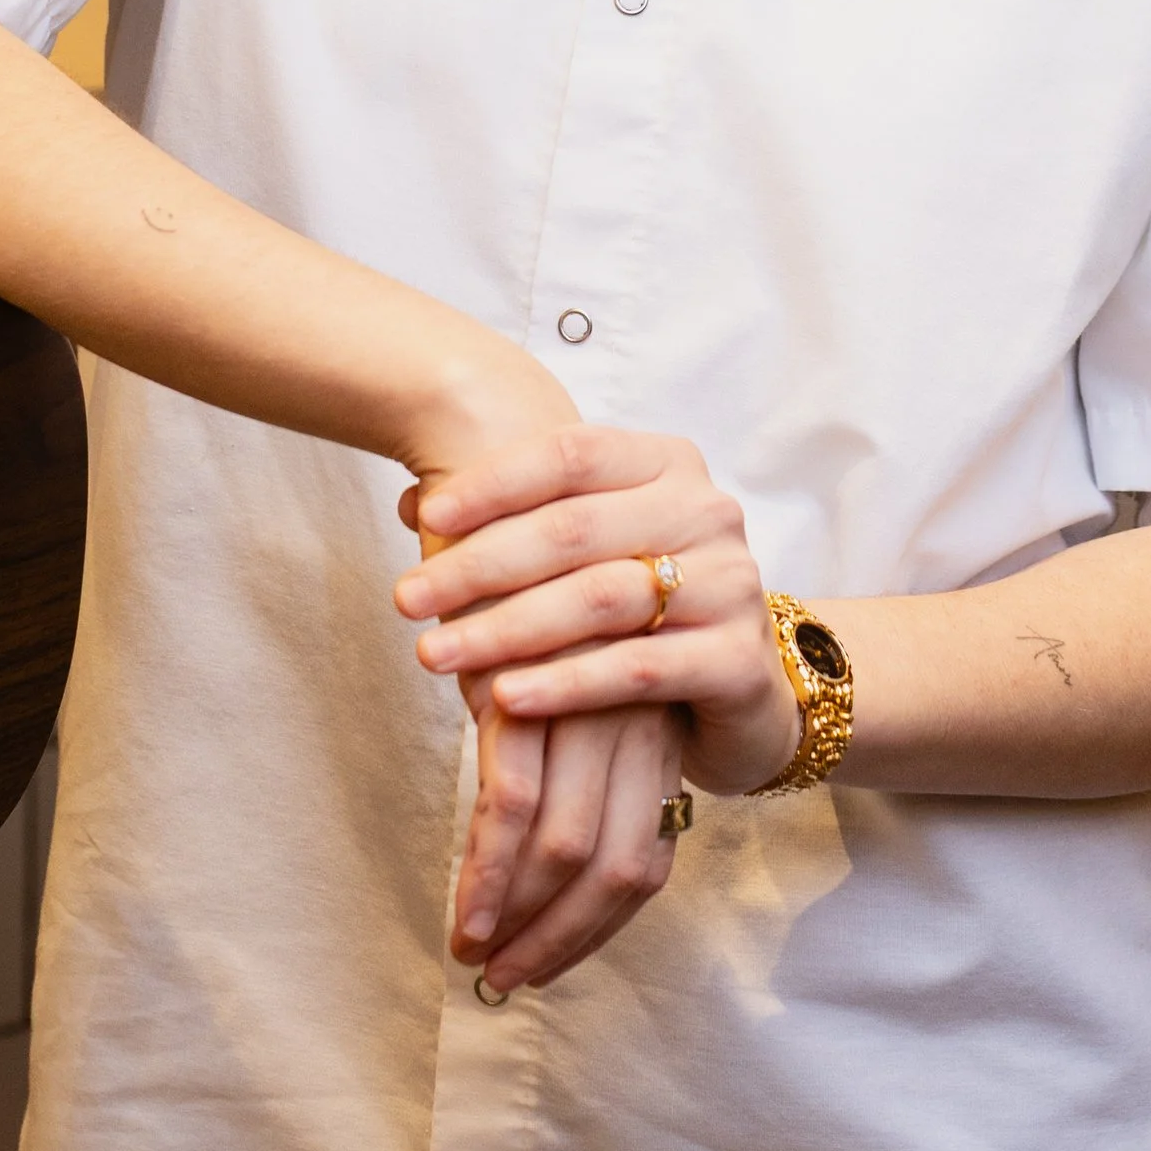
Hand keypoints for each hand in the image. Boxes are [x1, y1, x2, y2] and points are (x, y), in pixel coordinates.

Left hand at [397, 426, 799, 798]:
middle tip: (407, 597)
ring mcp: (731, 583)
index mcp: (669, 463)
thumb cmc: (650, 604)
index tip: (428, 516)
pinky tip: (506, 697)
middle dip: (480, 565)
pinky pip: (636, 668)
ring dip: (507, 627)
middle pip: (576, 527)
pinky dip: (565, 682)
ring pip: (601, 597)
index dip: (496, 481)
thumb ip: (521, 518)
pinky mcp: (738, 660)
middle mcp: (707, 510)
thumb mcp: (594, 549)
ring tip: (437, 653)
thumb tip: (412, 500)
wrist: (743, 688)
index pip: (572, 453)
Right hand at [451, 688, 688, 991]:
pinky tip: (469, 912)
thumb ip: (576, 796)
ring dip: (518, 916)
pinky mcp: (528, 697)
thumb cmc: (526, 658)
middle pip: (615, 865)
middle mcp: (639, 727)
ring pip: (567, 846)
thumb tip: (543, 905)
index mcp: (658, 743)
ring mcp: (590, 710)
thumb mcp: (570, 721)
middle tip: (504, 977)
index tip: (548, 969)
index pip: (648, 862)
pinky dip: (492, 873)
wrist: (487, 546)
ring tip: (472, 952)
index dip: (598, 929)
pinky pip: (514, 807)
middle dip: (557, 937)